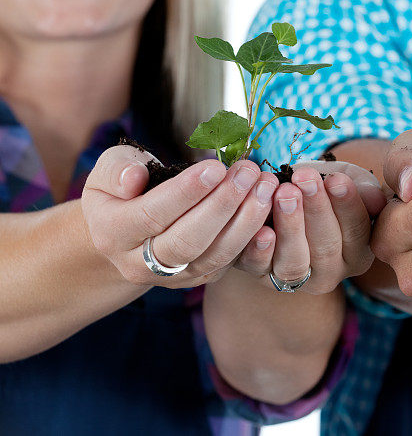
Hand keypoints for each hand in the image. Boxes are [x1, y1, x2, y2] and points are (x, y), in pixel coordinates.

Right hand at [83, 145, 276, 287]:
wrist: (122, 236)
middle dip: (223, 205)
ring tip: (266, 187)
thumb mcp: (107, 172)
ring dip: (246, 221)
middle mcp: (138, 263)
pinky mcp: (196, 280)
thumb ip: (117, 169)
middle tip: (249, 173)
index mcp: (111, 232)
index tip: (215, 167)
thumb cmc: (120, 191)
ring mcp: (170, 277)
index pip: (152, 215)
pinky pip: (227, 263)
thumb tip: (134, 177)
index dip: (185, 192)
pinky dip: (252, 238)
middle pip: (187, 241)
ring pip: (213, 256)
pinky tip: (268, 209)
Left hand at [234, 159, 385, 293]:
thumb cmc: (328, 191)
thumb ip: (366, 192)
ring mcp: (297, 280)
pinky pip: (260, 269)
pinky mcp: (263, 276)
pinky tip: (261, 229)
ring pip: (294, 262)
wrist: (294, 202)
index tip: (336, 179)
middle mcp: (331, 273)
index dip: (347, 205)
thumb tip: (374, 200)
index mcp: (358, 254)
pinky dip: (259, 251)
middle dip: (315, 210)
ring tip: (283, 193)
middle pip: (326, 247)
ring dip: (290, 227)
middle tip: (304, 179)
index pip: (357, 232)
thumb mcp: (352, 186)